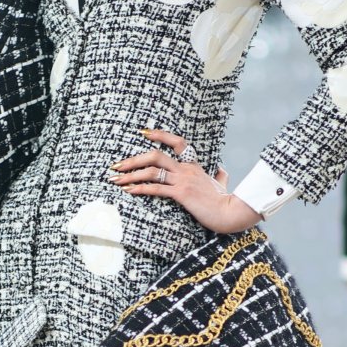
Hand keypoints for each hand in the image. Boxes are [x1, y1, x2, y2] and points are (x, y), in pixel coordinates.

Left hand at [110, 128, 261, 234]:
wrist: (231, 213)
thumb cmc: (225, 201)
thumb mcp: (222, 184)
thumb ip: (220, 176)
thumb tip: (221, 170)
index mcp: (194, 165)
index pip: (177, 142)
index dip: (160, 135)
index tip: (143, 133)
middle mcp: (186, 169)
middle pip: (155, 155)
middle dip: (132, 160)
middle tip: (116, 165)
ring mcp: (183, 180)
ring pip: (151, 171)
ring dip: (130, 174)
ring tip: (115, 179)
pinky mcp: (181, 194)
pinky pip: (156, 188)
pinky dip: (139, 188)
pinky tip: (127, 190)